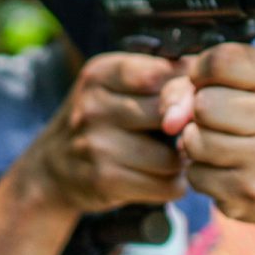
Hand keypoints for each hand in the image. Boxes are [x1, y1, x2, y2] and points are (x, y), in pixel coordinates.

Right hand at [28, 52, 189, 213]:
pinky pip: (165, 185)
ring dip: (182, 161)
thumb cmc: (100, 120)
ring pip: (172, 156)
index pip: (161, 75)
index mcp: (101, 73)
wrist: (52, 168)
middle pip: (170, 115)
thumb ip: (158, 74)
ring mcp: (96, 145)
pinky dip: (174, 184)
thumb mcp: (116, 84)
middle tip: (185, 132)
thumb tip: (203, 69)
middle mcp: (94, 106)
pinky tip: (163, 177)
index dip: (186, 90)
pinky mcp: (104, 181)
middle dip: (187, 126)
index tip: (189, 100)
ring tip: (173, 156)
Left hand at [166, 43, 254, 251]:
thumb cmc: (254, 121)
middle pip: (204, 103)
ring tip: (218, 142)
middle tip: (219, 118)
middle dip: (199, 110)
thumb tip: (170, 121)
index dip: (202, 71)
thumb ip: (189, 85)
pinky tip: (222, 168)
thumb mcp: (232, 86)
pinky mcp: (250, 192)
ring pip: (195, 140)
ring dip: (195, 141)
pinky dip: (199, 170)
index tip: (210, 82)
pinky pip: (195, 174)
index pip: (222, 60)